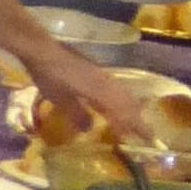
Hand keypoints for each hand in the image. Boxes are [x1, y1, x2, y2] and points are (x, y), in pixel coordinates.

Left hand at [29, 48, 157, 143]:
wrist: (43, 50)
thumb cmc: (51, 76)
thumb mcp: (60, 99)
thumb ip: (77, 114)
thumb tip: (90, 129)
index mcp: (101, 92)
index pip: (124, 112)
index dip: (136, 126)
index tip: (147, 139)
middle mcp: (107, 83)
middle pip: (128, 102)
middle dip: (137, 118)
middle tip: (145, 133)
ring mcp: (102, 75)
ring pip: (123, 94)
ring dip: (130, 109)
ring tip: (133, 121)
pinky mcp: (95, 70)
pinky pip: (115, 88)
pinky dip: (120, 100)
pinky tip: (114, 105)